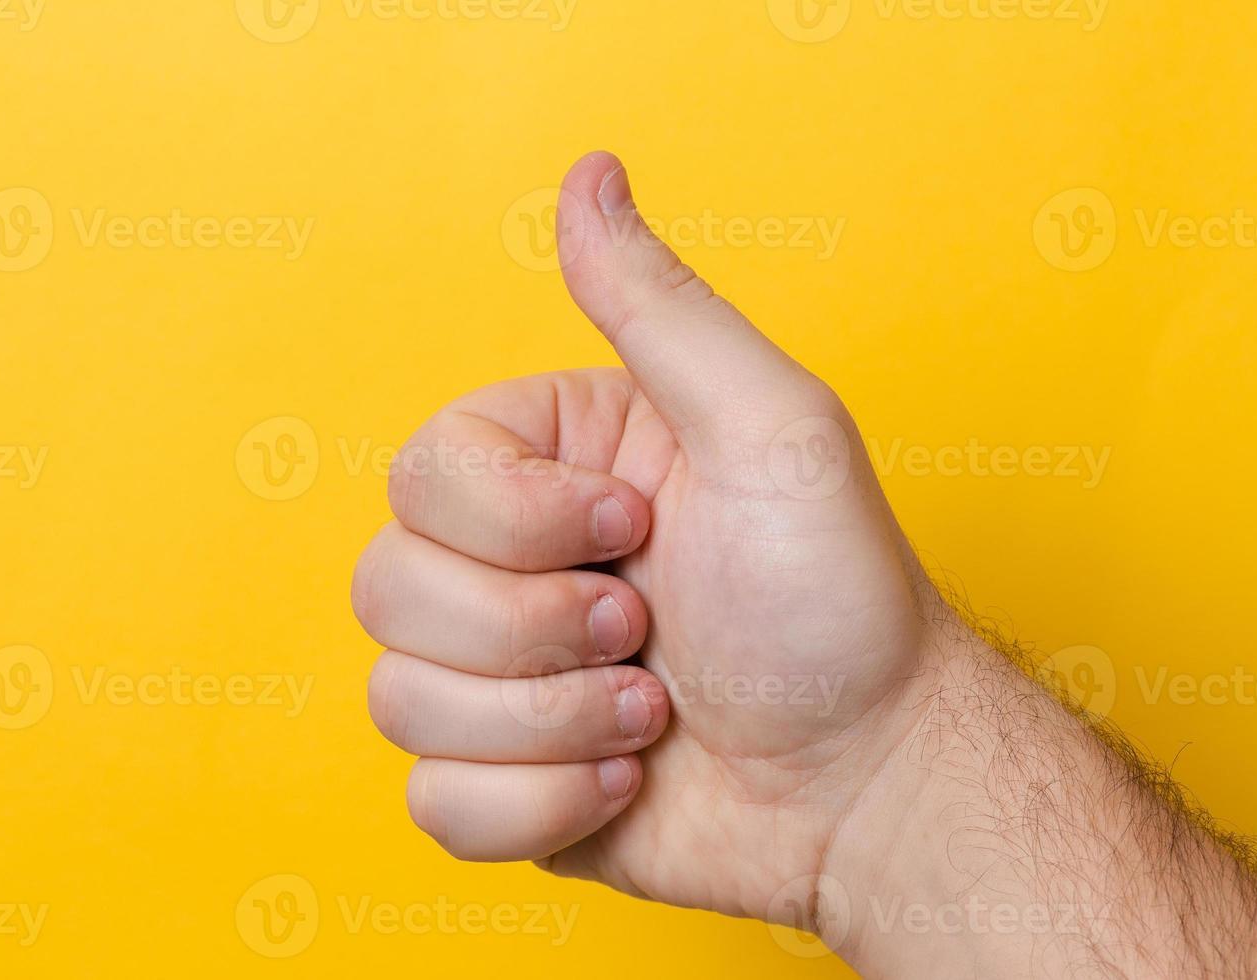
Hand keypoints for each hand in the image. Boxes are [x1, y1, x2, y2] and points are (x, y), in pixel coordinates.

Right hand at [351, 150, 942, 924]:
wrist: (868, 783)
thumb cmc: (837, 603)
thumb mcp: (769, 429)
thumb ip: (659, 308)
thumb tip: (589, 174)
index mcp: (552, 467)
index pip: (421, 474)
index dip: (520, 520)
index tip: (639, 527)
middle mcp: (510, 564)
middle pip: (388, 585)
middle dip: (536, 629)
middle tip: (651, 628)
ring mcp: (499, 676)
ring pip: (397, 697)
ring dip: (549, 719)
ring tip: (652, 707)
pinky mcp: (501, 778)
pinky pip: (432, 802)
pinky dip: (540, 805)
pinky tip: (626, 775)